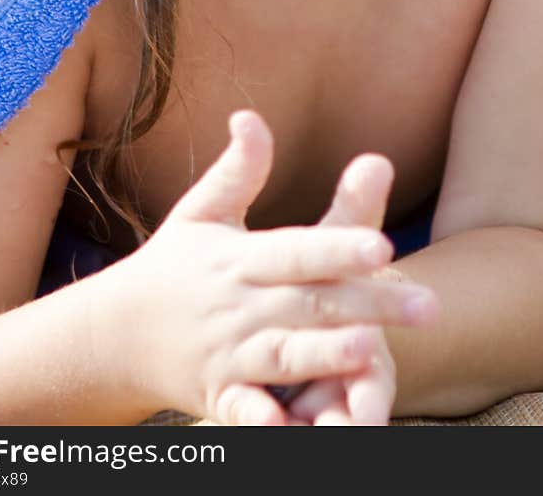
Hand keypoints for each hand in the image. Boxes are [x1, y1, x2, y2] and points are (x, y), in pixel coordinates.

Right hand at [106, 110, 435, 424]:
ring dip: (326, 356)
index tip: (384, 245)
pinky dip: (266, 421)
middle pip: (311, 304)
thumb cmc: (173, 265)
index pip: (298, 250)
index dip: (339, 248)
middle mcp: (239, 304)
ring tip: (372, 353)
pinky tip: (296, 428)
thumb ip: (238, 171)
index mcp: (241, 258)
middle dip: (370, 306)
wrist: (112, 335)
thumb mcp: (202, 213)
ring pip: (285, 356)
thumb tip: (249, 115)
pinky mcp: (218, 396)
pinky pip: (245, 411)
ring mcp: (228, 354)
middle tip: (430, 306)